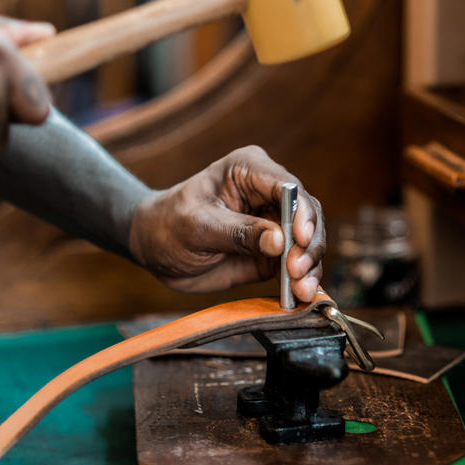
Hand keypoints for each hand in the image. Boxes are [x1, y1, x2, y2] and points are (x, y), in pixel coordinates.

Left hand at [129, 146, 325, 300]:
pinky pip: (297, 264)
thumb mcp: (198, 227)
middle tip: (297, 271)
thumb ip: (239, 233)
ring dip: (311, 265)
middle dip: (308, 244)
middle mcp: (268, 193)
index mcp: (249, 170)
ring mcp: (274, 223)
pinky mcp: (274, 252)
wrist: (154, 249)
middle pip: (307, 214)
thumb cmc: (168, 225)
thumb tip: (279, 241)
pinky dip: (303, 279)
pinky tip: (302, 294)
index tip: (299, 240)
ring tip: (303, 289)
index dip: (301, 213)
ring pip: (308, 241)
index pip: (287, 187)